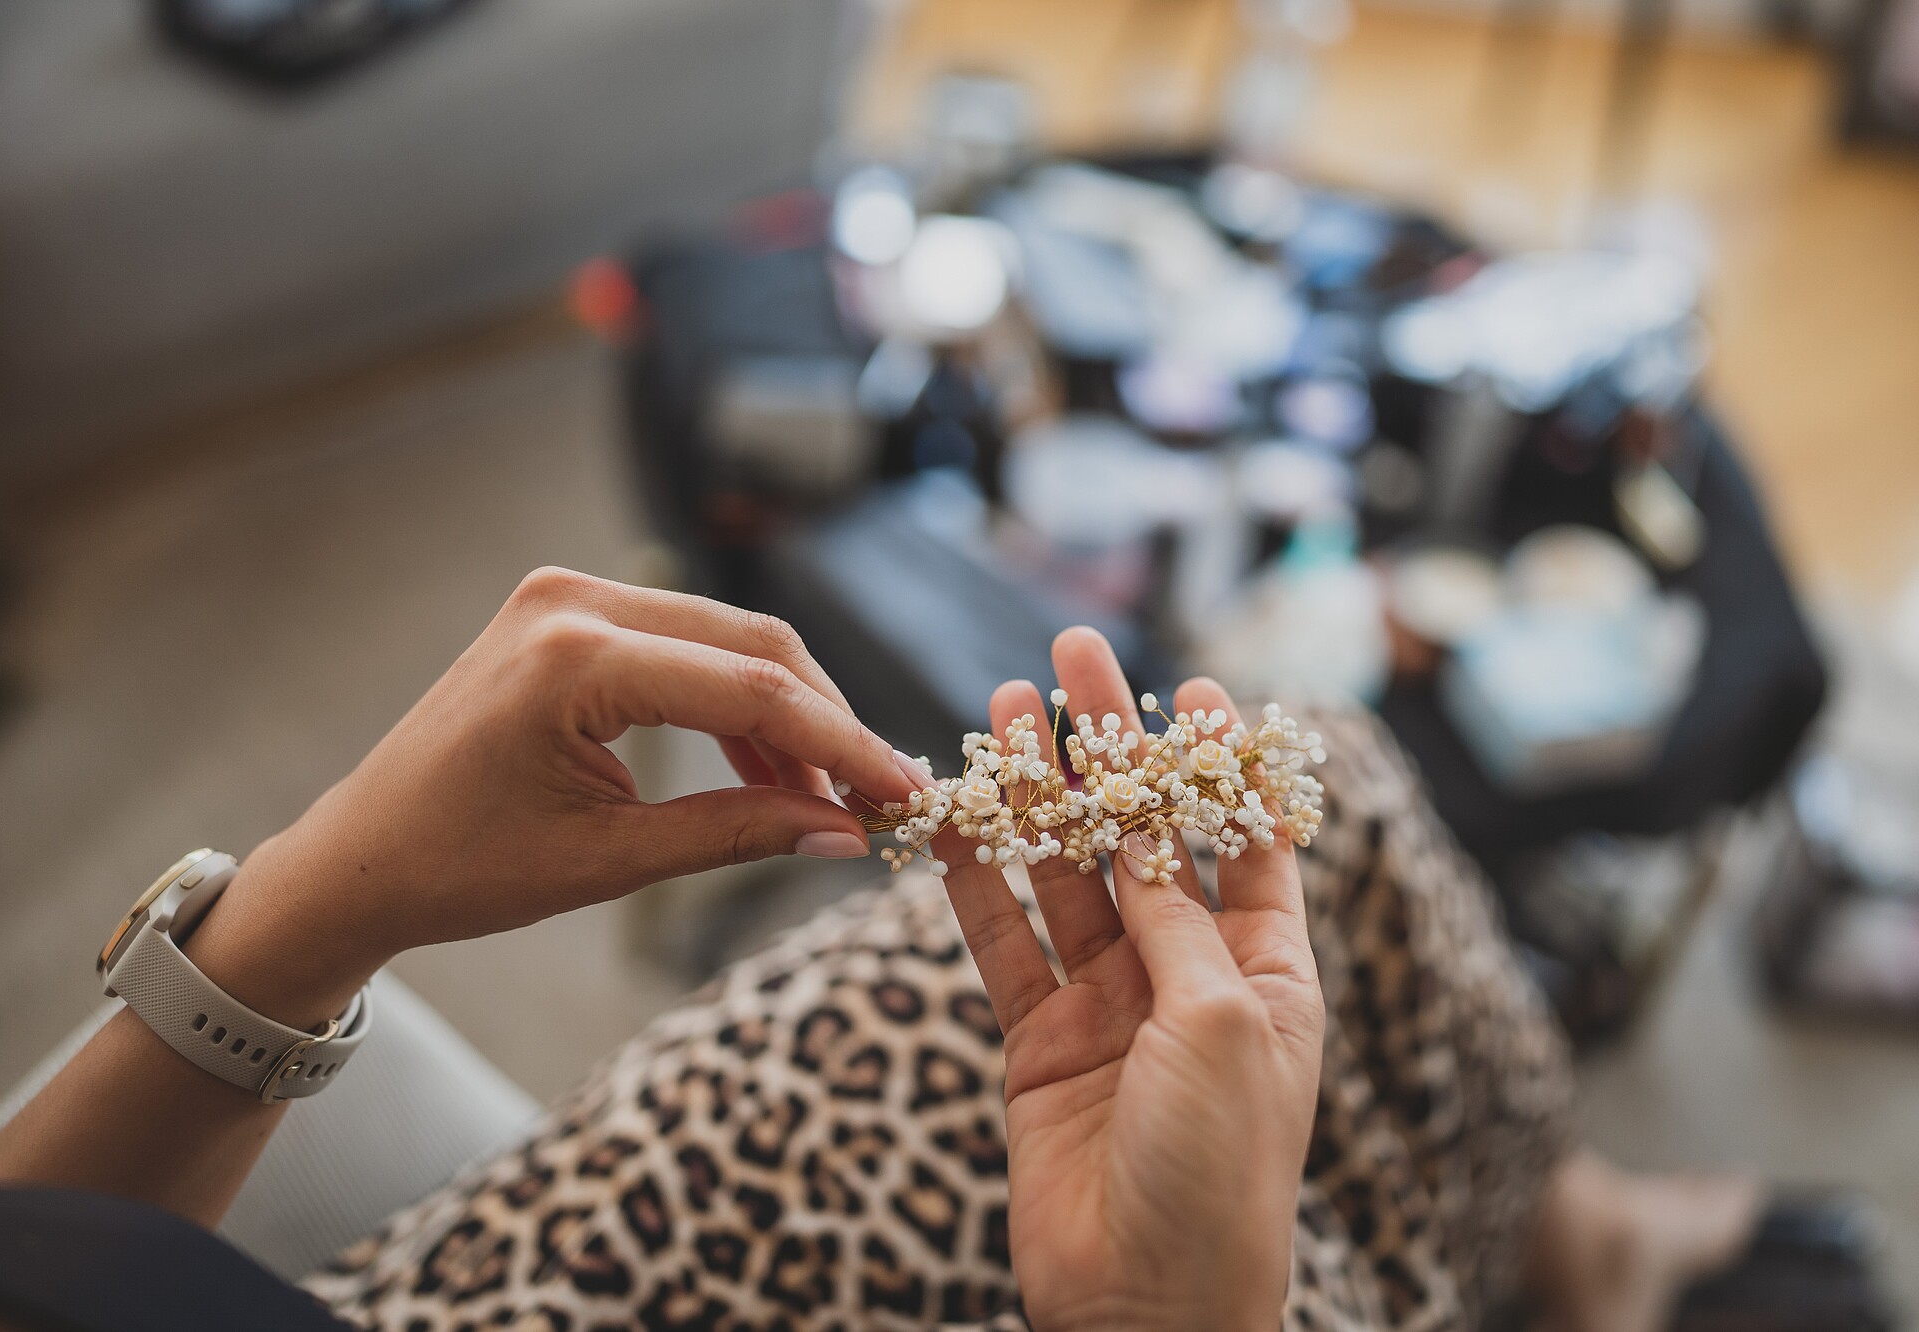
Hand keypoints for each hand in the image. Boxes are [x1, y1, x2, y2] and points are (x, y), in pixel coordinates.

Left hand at [188, 568, 911, 1026]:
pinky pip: (686, 647)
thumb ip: (738, 834)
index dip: (844, 745)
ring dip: (789, 715)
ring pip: (730, 640)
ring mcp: (568, 595)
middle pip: (755, 645)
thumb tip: (848, 834)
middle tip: (884, 795)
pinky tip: (772, 772)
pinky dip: (735, 705)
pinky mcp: (569, 613)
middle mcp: (573, 599)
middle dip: (829, 723)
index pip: (753, 690)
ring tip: (833, 797)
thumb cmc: (461, 868)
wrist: (361, 856)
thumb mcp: (609, 861)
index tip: (905, 795)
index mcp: (574, 657)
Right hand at [928, 629, 1324, 1331]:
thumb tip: (1144, 830)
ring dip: (1038, 794)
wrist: (1144, 1304)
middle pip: (1144, 836)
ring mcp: (1110, 1007)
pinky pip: (1003, 943)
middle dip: (1110, 747)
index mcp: (1269, 973)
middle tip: (1072, 653)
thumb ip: (1174, 918)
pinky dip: (977, 880)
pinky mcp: (1040, 1041)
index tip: (1188, 683)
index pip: (1245, 839)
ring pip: (1068, 875)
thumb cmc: (1220, 1171)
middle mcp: (1189, 977)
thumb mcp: (1219, 1023)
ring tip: (1003, 708)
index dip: (1218, 761)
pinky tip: (952, 817)